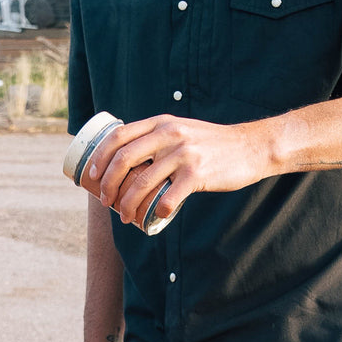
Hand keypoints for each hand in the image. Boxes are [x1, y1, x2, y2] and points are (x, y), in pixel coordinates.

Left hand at [83, 114, 269, 224]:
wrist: (250, 147)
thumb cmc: (212, 144)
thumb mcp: (182, 129)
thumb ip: (159, 137)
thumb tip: (129, 159)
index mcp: (161, 123)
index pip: (118, 137)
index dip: (99, 158)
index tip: (91, 176)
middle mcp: (169, 134)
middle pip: (124, 160)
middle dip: (107, 184)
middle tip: (105, 200)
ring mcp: (183, 154)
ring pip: (142, 183)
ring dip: (127, 204)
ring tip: (125, 216)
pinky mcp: (197, 174)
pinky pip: (168, 199)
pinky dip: (156, 212)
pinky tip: (154, 218)